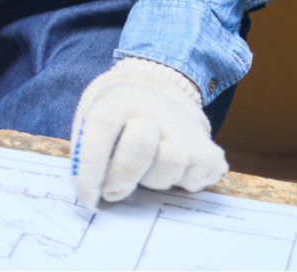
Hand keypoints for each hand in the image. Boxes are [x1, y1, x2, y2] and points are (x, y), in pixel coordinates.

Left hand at [70, 57, 225, 207]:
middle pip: (138, 149)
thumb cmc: (119, 122)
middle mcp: (152, 111)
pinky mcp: (209, 153)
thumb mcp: (93, 123)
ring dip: (151, 181)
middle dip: (120, 179)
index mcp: (116, 102)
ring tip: (146, 169)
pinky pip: (193, 182)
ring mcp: (184, 131)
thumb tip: (89, 196)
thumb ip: (89, 153)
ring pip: (166, 169)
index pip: (100, 130)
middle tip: (111, 191)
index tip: (86, 198)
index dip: (90, 167)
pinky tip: (172, 171)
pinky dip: (179, 185)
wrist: (161, 98)